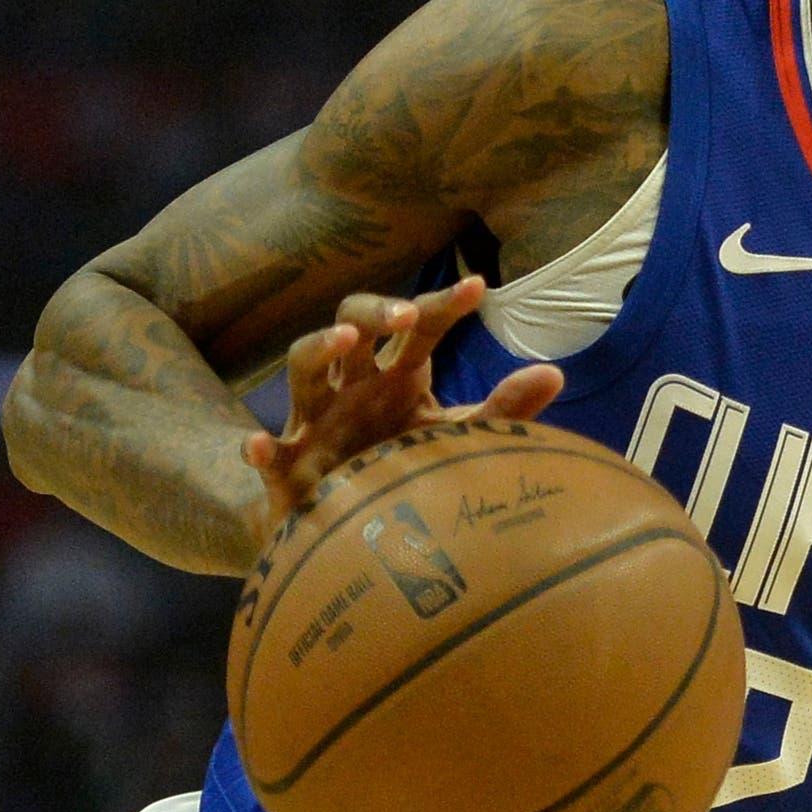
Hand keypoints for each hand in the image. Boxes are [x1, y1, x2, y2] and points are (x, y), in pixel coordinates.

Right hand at [242, 275, 562, 537]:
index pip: (419, 326)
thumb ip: (503, 409)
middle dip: (373, 312)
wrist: (349, 524)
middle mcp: (352, 386)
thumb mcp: (457, 436)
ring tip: (342, 341)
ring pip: (302, 369)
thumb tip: (554, 373)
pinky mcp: (286, 469)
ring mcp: (314, 422)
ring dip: (318, 349)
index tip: (477, 288)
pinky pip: (265, 456)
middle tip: (403, 315)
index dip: (442, 305)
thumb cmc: (408, 466)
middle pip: (351, 324)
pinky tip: (259, 446)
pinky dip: (257, 449)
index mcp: (397, 374)